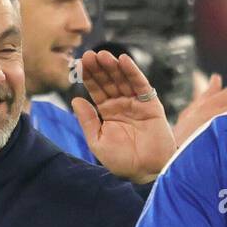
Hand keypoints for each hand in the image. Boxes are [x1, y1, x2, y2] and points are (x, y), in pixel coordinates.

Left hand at [72, 49, 175, 182]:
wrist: (147, 172)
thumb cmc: (122, 161)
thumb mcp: (98, 142)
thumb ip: (87, 121)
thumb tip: (75, 100)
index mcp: (107, 113)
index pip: (96, 90)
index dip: (88, 77)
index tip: (78, 64)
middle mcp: (121, 105)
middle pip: (109, 81)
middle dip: (99, 69)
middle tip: (89, 56)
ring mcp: (136, 103)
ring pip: (123, 80)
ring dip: (114, 67)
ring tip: (103, 55)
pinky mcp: (151, 104)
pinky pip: (141, 85)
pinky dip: (133, 72)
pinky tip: (124, 61)